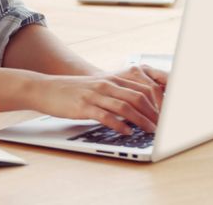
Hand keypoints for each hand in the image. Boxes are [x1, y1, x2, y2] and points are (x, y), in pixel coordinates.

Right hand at [26, 64, 167, 134]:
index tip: (166, 115)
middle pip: (138, 97)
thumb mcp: (97, 87)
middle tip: (162, 126)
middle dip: (153, 113)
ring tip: (150, 131)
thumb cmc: (73, 91)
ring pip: (125, 107)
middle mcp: (106, 85)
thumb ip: (116, 93)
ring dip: (141, 120)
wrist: (46, 89)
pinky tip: (126, 132)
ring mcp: (95, 95)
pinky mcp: (84, 107)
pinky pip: (106, 116)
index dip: (157, 102)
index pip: (142, 88)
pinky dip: (119, 125)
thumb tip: (137, 107)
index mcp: (112, 79)